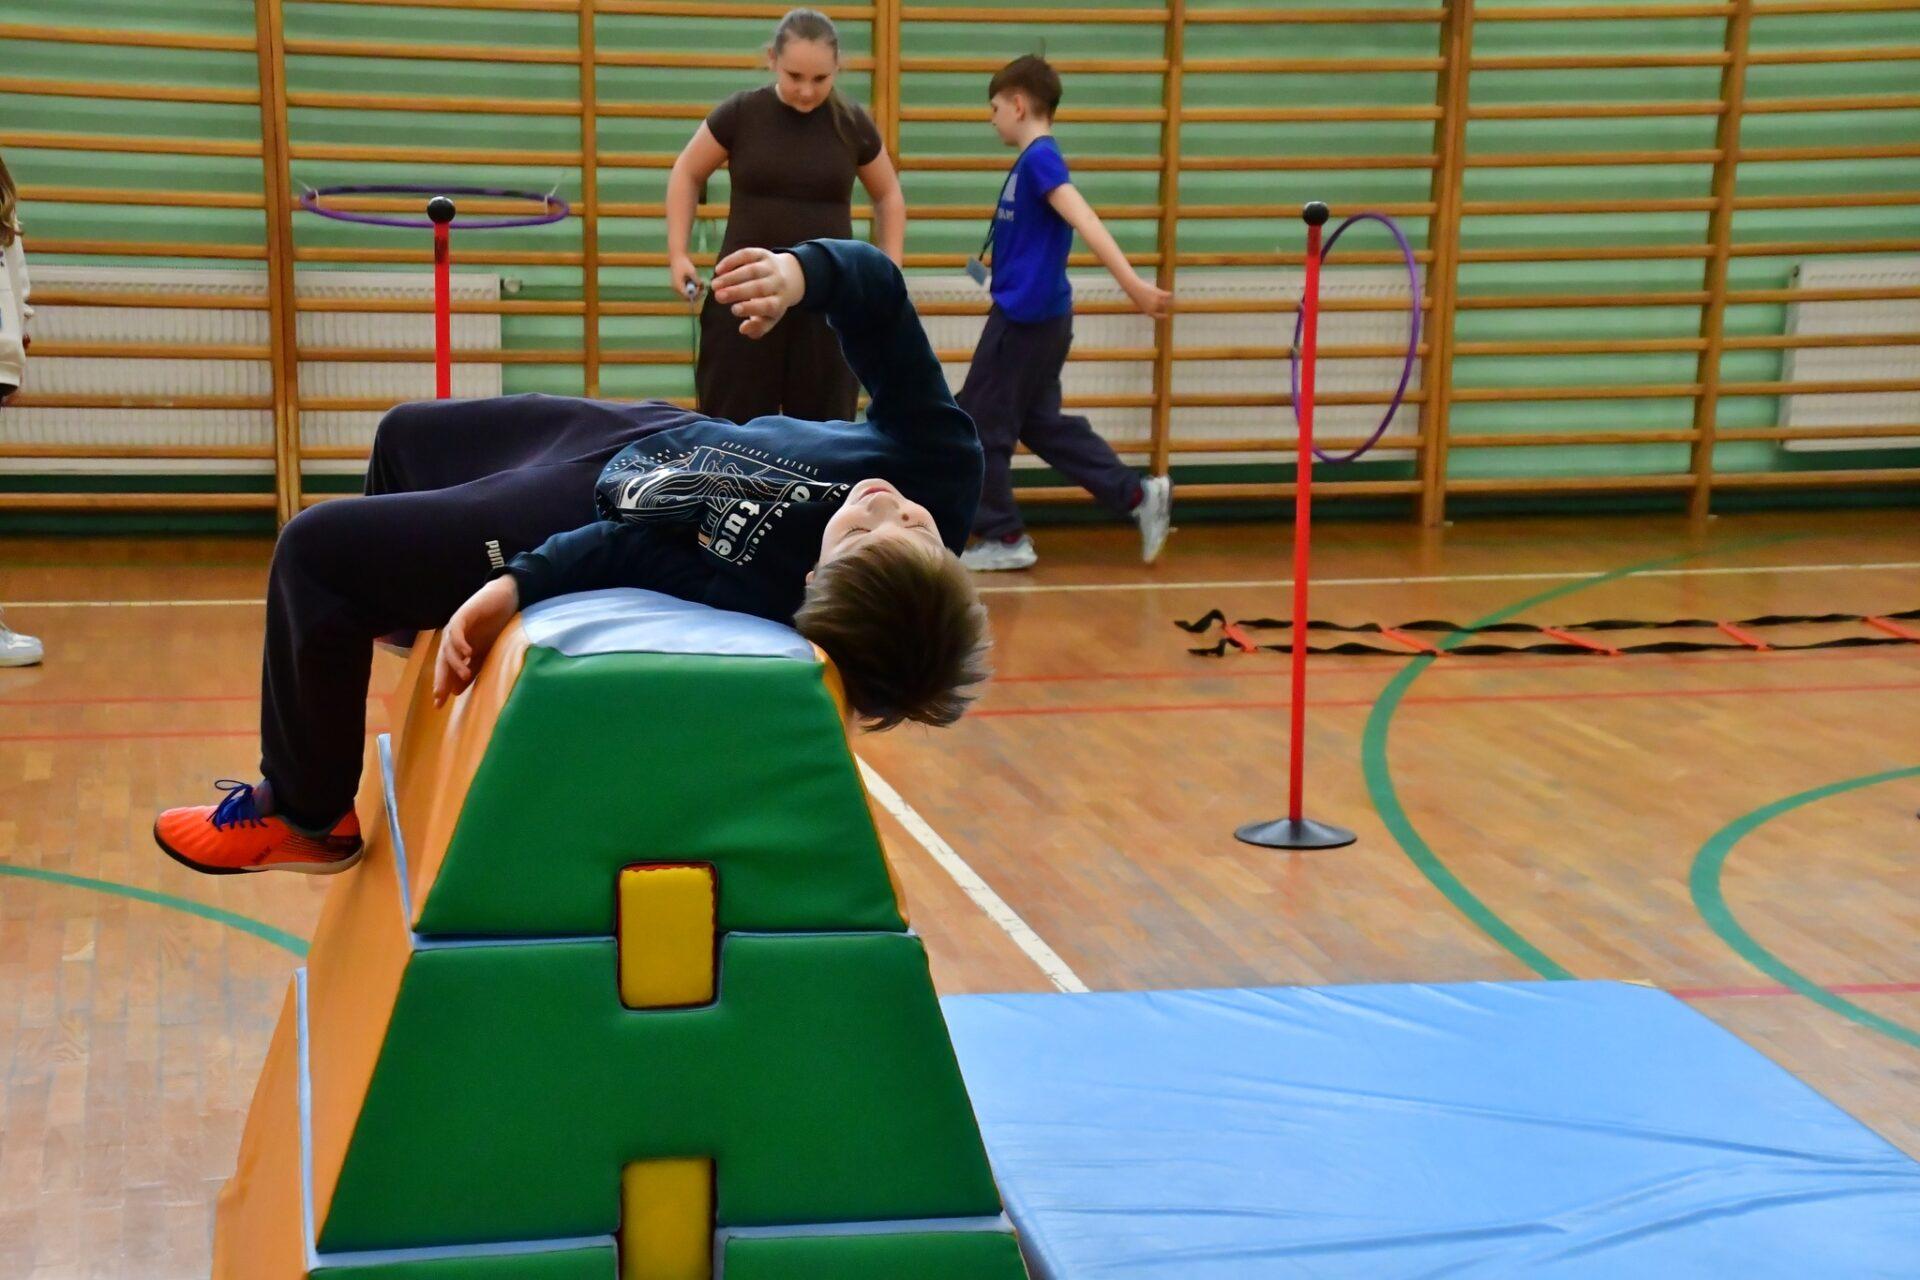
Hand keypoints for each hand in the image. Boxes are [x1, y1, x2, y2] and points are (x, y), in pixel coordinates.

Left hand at [434, 575, 518, 705]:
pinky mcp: (463, 615)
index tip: (439, 706)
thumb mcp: (485, 653)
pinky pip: (457, 631)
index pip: (445, 669)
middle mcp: (452, 638)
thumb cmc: (495, 624)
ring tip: (465, 675)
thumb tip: (456, 690)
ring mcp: (456, 626)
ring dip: (455, 663)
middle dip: (441, 678)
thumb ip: (471, 669)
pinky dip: (460, 642)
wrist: (506, 598)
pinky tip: (467, 653)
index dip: (442, 685)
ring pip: (448, 648)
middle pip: (442, 661)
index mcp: (456, 647)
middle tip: (440, 697)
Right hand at [670, 256, 703, 303]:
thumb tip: (700, 287)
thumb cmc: (684, 263)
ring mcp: (677, 286)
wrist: (677, 257)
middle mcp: (676, 288)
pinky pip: (686, 289)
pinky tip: (695, 280)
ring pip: (687, 293)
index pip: (687, 297)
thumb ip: (696, 280)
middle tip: (702, 287)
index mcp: (678, 286)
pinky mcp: (678, 284)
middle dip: (695, 293)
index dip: (695, 295)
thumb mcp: (692, 271)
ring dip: (694, 289)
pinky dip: (691, 286)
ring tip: (700, 282)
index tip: (701, 290)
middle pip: (687, 297)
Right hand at [710, 247, 804, 339]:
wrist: (790, 277)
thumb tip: (743, 330)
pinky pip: (747, 255)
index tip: (734, 310)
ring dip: (731, 277)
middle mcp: (778, 283)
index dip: (751, 308)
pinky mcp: (763, 254)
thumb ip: (757, 327)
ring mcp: (771, 267)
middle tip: (718, 297)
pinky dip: (732, 261)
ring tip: (715, 285)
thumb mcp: (769, 318)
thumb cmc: (772, 303)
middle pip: (758, 287)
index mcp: (780, 301)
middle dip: (737, 292)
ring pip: (752, 270)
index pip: (768, 305)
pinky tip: (718, 270)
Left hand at [1128, 279, 1171, 318]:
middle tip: (1169, 305)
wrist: (1134, 288)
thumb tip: (1157, 305)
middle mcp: (1153, 307)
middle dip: (1166, 306)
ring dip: (1170, 302)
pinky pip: (1167, 295)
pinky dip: (1169, 295)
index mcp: (1148, 311)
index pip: (1157, 316)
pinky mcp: (1158, 294)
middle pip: (1162, 308)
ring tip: (1171, 299)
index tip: (1167, 315)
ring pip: (1166, 302)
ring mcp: (1156, 301)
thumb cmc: (1136, 295)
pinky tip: (1171, 294)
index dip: (1162, 316)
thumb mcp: (1141, 302)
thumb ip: (1148, 305)